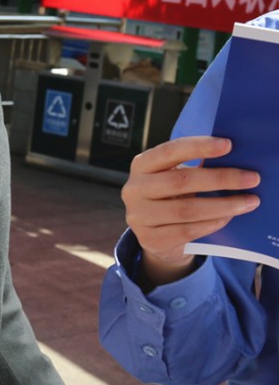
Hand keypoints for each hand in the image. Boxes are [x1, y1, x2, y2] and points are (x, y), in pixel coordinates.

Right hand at [122, 136, 258, 287]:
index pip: (169, 151)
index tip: (228, 145)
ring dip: (223, 205)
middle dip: (221, 178)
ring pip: (186, 210)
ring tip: (248, 202)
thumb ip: (196, 167)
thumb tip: (234, 159)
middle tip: (251, 179)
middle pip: (180, 181)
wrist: (156, 234)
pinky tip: (227, 218)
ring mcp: (138, 216)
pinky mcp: (149, 239)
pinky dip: (211, 224)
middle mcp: (134, 189)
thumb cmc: (173, 197)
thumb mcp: (176, 176)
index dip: (198, 147)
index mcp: (141, 166)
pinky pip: (186, 231)